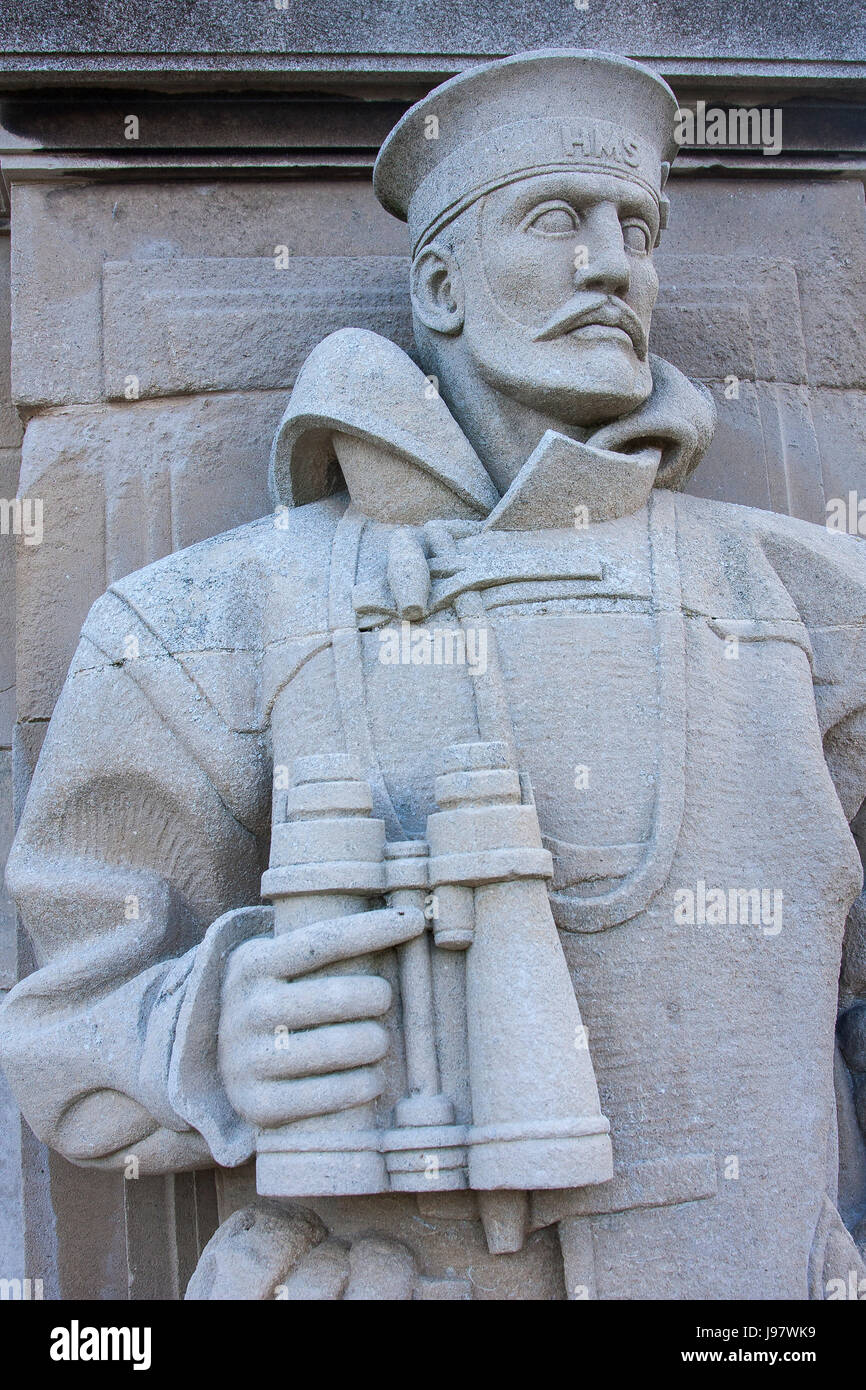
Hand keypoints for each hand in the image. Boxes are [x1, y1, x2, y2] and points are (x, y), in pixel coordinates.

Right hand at [217, 905, 423, 1127]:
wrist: (217, 1059)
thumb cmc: (275, 999)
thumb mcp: (276, 963)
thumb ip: (317, 946)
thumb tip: (398, 917)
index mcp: (253, 964)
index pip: (323, 940)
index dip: (373, 929)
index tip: (415, 921)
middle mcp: (246, 1009)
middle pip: (335, 996)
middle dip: (376, 996)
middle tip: (384, 1000)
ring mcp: (247, 1058)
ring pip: (334, 1048)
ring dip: (373, 1043)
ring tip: (379, 1041)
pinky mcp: (255, 1103)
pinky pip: (323, 1096)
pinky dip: (359, 1086)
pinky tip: (373, 1080)